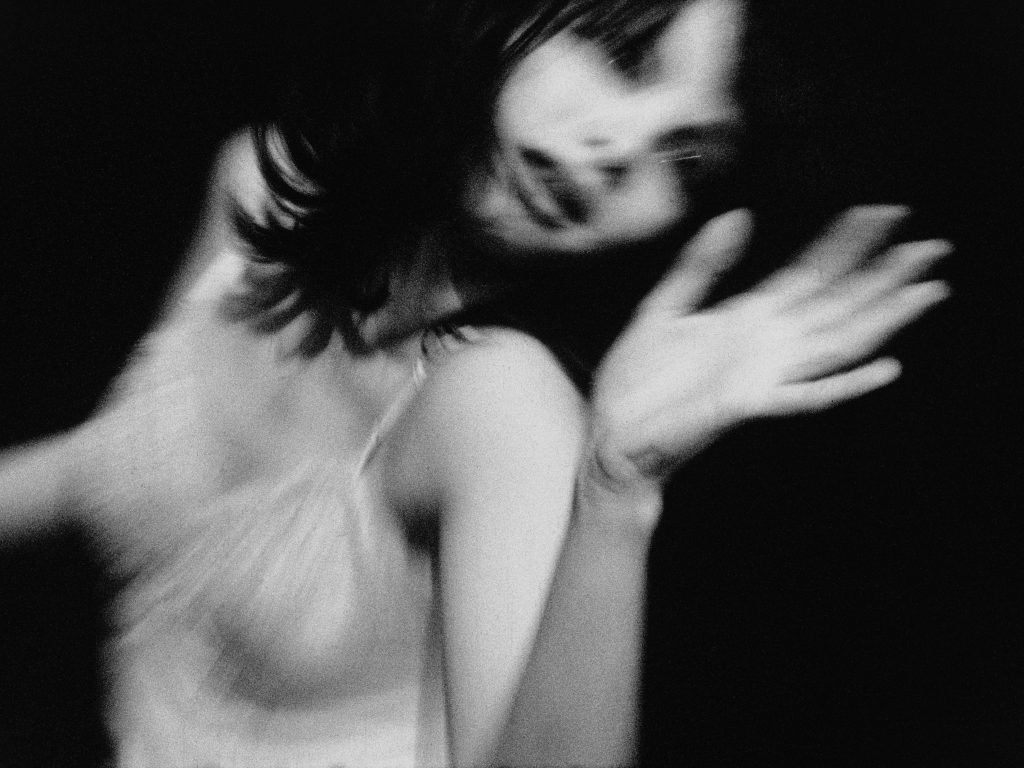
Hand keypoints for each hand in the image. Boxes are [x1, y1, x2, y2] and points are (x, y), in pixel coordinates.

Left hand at [590, 206, 950, 493]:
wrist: (612, 432)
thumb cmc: (637, 380)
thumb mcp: (664, 308)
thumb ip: (702, 265)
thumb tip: (739, 216)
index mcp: (747, 319)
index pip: (809, 273)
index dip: (844, 243)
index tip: (879, 211)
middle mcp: (766, 345)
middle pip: (838, 304)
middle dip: (884, 274)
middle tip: (932, 245)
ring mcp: (763, 375)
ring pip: (838, 342)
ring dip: (883, 318)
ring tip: (926, 290)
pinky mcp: (749, 405)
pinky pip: (807, 395)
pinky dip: (845, 384)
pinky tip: (885, 368)